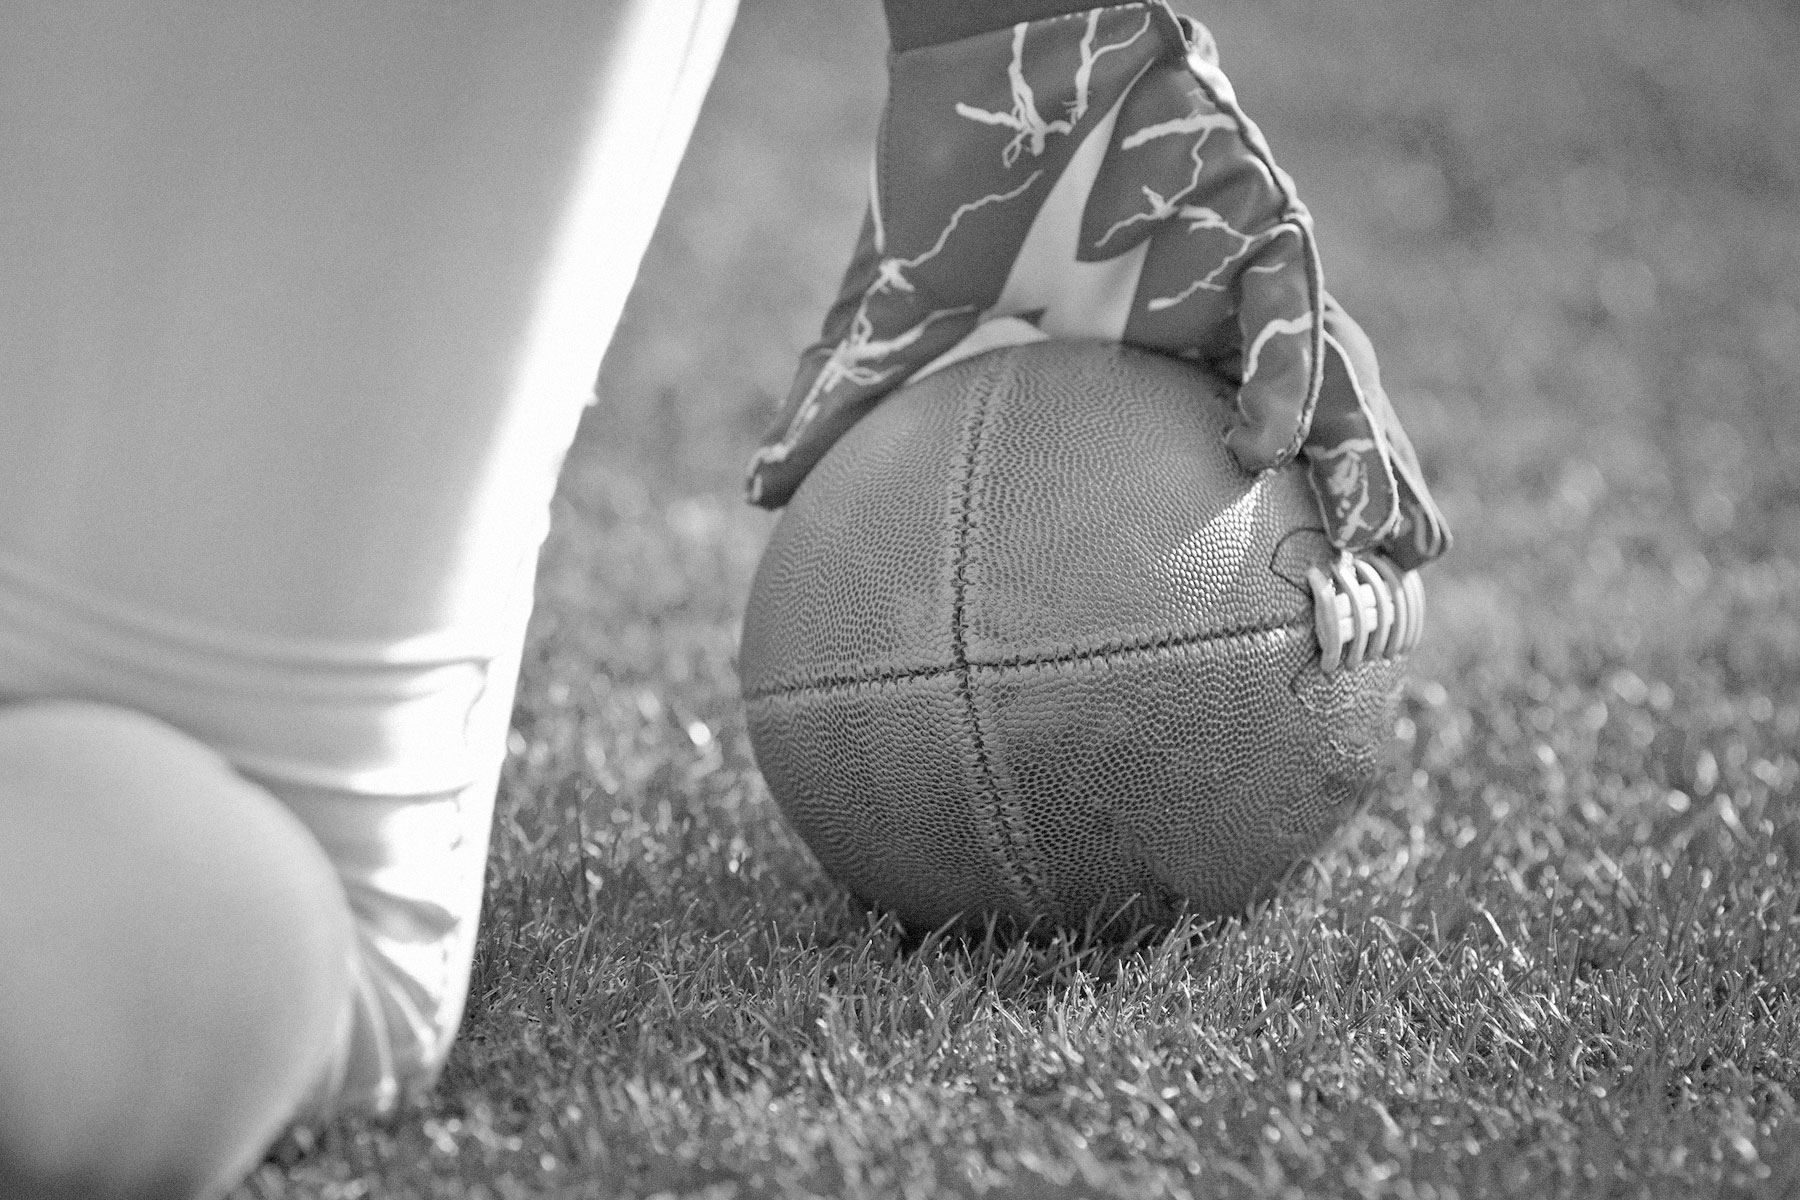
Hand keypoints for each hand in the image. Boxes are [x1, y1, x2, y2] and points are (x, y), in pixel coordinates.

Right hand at [747, 1, 1449, 570]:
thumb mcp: (892, 314)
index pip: (1212, 459)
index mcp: (1141, 356)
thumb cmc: (951, 173)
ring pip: (1329, 372)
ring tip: (1390, 548)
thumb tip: (757, 494)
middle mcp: (1208, 319)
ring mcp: (1236, 265)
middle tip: (1377, 610)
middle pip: (1305, 428)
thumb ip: (846, 405)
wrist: (985, 47)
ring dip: (1360, 456)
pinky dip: (1279, 369)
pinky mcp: (1244, 203)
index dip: (1255, 534)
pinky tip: (1263, 446)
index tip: (1272, 624)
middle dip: (1347, 511)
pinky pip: (1279, 296)